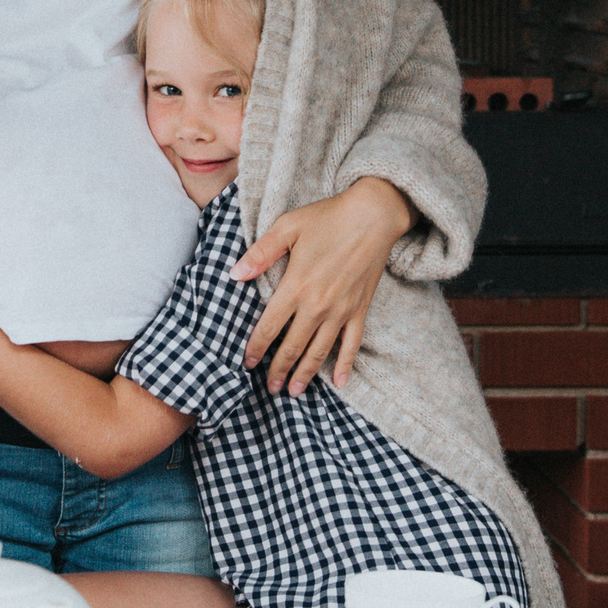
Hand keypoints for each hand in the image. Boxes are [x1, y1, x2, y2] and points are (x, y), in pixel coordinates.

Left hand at [231, 177, 413, 393]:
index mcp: (295, 286)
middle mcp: (317, 306)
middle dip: (278, 369)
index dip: (256, 348)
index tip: (247, 363)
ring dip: (305, 374)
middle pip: (292, 346)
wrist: (372, 216)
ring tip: (293, 391)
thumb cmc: (327, 218)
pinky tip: (340, 382)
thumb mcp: (287, 228)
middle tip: (269, 387)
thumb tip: (234, 274)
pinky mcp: (360, 310)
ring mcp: (341, 311)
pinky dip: (346, 365)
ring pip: (319, 352)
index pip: (269, 327)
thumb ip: (260, 253)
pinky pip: (352, 345)